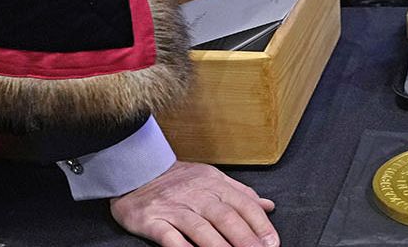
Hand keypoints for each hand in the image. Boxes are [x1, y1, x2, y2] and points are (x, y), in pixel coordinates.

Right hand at [110, 160, 279, 246]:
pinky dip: (181, 246)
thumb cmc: (177, 179)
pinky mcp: (151, 220)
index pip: (243, 204)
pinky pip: (168, 235)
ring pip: (200, 228)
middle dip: (245, 239)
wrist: (135, 168)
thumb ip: (240, 193)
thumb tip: (268, 206)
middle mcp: (196, 194)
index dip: (260, 224)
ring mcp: (173, 207)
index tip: (272, 242)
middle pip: (225, 217)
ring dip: (219, 246)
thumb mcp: (212, 178)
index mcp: (214, 184)